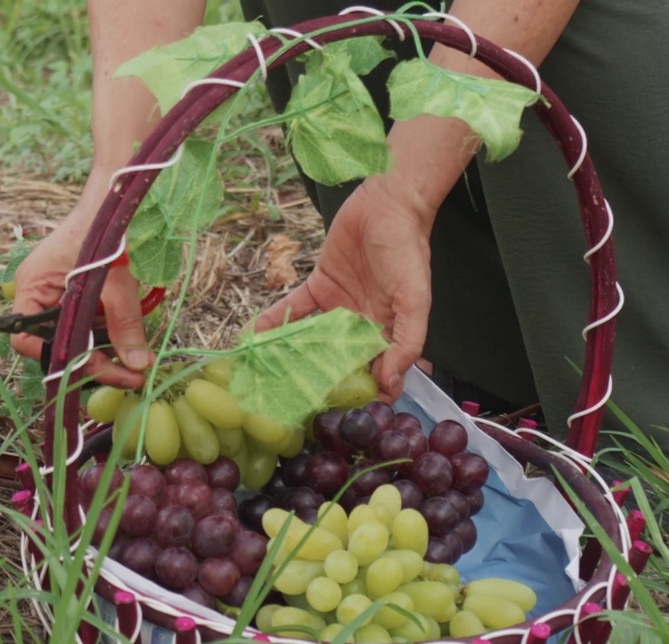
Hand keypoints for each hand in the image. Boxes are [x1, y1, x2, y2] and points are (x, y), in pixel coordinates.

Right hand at [11, 193, 154, 388]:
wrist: (115, 199)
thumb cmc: (105, 232)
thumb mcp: (117, 285)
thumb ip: (125, 326)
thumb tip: (139, 366)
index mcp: (32, 288)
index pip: (26, 339)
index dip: (56, 358)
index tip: (92, 369)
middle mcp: (37, 294)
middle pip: (56, 343)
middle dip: (92, 363)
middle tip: (130, 377)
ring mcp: (55, 293)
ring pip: (74, 336)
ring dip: (103, 351)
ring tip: (137, 363)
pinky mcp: (75, 293)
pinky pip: (86, 322)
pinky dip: (106, 333)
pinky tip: (131, 341)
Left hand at [254, 180, 432, 401]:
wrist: (388, 204)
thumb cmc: (408, 251)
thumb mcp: (415, 299)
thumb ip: (407, 341)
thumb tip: (391, 381)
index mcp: (388, 333)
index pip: (375, 374)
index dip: (359, 394)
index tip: (335, 413)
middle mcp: (361, 326)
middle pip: (337, 362)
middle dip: (316, 382)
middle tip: (289, 403)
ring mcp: (338, 308)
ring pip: (311, 340)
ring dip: (289, 356)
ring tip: (264, 376)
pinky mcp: (318, 287)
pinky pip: (293, 310)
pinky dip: (274, 322)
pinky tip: (253, 337)